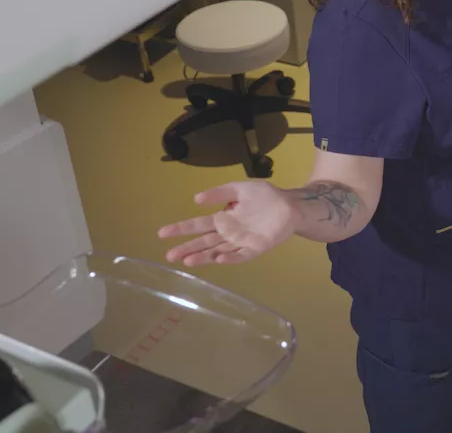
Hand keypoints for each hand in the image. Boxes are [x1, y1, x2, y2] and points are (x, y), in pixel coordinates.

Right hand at [158, 181, 299, 266]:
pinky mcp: (256, 248)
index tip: (162, 233)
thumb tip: (196, 199)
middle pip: (204, 242)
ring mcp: (241, 243)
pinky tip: (218, 259)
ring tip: (188, 261)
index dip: (181, 229)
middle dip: (187, 249)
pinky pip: (241, 256)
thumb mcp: (240, 188)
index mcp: (222, 219)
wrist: (290, 204)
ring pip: (217, 252)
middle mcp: (228, 233)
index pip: (198, 225)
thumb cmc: (265, 196)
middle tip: (169, 256)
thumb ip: (220, 193)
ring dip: (204, 257)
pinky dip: (230, 258)